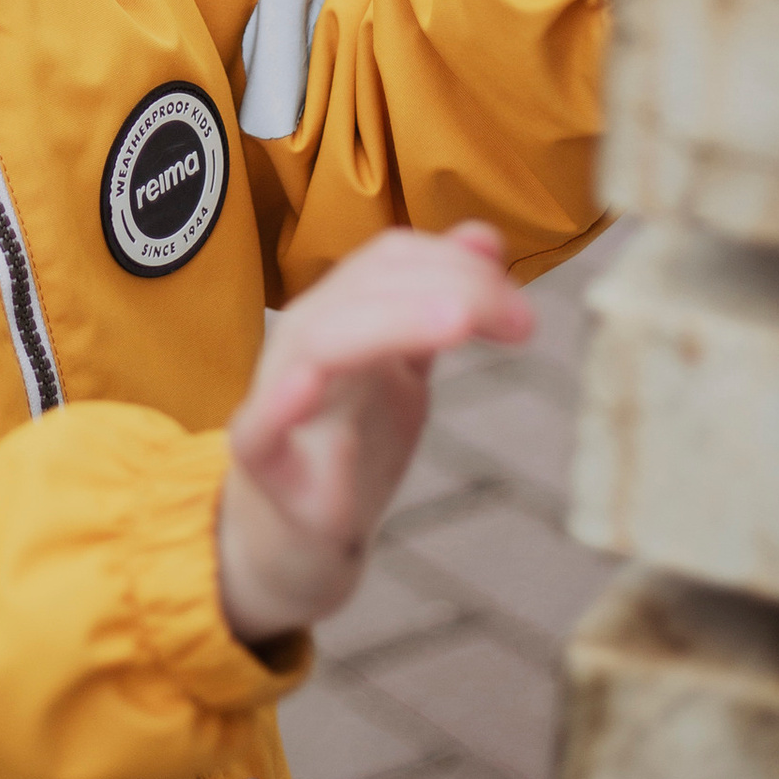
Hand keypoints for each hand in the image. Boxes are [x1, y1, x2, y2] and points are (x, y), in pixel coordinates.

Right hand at [217, 226, 532, 646]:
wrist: (295, 542)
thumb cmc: (351, 447)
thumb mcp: (405, 368)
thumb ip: (436, 302)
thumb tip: (484, 236)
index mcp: (341, 315)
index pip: (390, 258)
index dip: (458, 264)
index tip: (520, 308)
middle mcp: (304, 344)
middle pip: (363, 290)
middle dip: (448, 288)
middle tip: (520, 320)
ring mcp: (277, 401)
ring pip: (320, 342)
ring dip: (388, 323)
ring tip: (456, 323)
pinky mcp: (262, 467)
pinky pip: (258, 429)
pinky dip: (281, 403)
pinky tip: (308, 386)